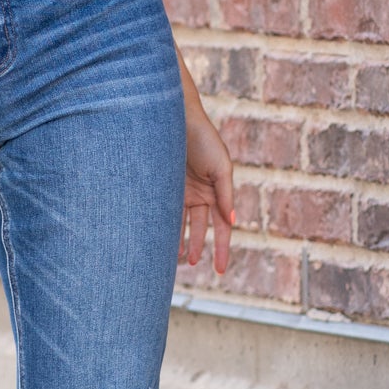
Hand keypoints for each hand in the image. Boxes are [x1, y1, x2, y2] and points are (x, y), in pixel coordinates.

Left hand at [177, 65, 235, 273]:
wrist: (176, 118)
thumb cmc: (203, 139)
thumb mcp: (221, 167)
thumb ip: (225, 195)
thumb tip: (231, 221)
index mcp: (217, 191)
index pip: (222, 227)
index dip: (221, 249)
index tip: (219, 270)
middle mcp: (200, 194)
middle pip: (200, 229)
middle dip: (197, 247)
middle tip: (192, 264)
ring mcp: (181, 192)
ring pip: (180, 224)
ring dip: (179, 241)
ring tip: (173, 260)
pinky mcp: (163, 188)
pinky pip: (164, 213)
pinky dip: (163, 226)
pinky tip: (158, 241)